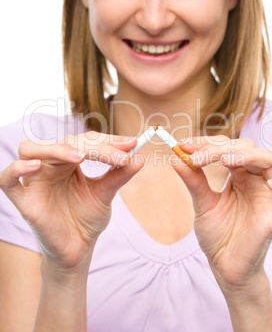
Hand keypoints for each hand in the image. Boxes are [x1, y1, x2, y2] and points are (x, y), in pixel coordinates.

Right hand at [0, 132, 142, 270]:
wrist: (78, 250)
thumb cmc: (87, 219)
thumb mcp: (106, 194)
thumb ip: (120, 175)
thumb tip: (140, 157)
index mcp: (68, 161)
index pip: (85, 140)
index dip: (108, 140)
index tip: (132, 143)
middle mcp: (50, 166)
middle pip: (63, 142)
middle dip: (93, 146)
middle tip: (118, 156)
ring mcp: (35, 181)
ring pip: (30, 149)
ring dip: (56, 149)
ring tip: (80, 157)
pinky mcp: (24, 200)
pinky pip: (8, 180)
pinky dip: (16, 169)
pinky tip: (35, 167)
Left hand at [172, 136, 271, 291]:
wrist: (224, 266)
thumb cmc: (216, 234)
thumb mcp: (202, 204)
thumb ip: (193, 180)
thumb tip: (176, 157)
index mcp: (238, 175)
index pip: (228, 147)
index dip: (207, 143)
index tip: (184, 145)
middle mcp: (255, 180)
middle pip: (249, 148)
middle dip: (222, 148)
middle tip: (197, 157)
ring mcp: (268, 195)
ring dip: (249, 155)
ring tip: (226, 161)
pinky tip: (271, 185)